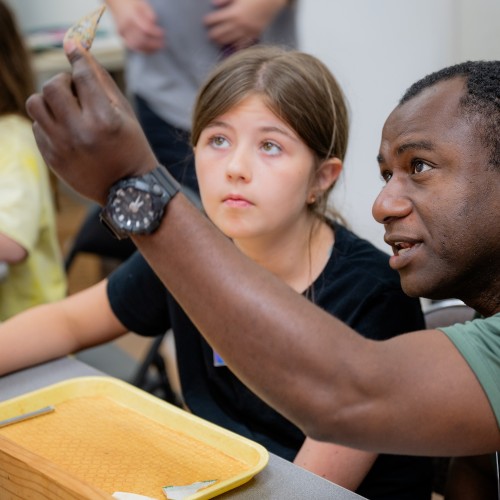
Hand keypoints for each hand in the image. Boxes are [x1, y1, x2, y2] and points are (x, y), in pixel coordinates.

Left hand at [26, 42, 156, 205]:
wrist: (128, 191)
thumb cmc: (131, 147)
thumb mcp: (126, 114)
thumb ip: (102, 82)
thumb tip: (78, 50)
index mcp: (105, 120)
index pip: (82, 76)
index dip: (77, 58)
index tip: (73, 48)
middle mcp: (80, 133)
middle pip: (52, 86)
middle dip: (62, 81)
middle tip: (73, 89)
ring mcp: (63, 147)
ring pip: (36, 104)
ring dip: (48, 100)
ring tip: (65, 108)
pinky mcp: (53, 159)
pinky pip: (37, 126)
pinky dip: (49, 122)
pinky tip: (67, 130)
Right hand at [106, 0, 163, 52]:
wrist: (116, 1)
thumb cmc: (131, 2)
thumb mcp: (142, 4)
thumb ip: (149, 14)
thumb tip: (154, 25)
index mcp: (131, 16)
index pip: (145, 29)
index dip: (155, 33)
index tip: (163, 33)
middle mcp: (125, 26)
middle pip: (141, 40)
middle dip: (154, 44)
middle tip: (163, 44)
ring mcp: (122, 32)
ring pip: (137, 46)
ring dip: (149, 49)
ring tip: (158, 49)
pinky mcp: (122, 36)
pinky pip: (133, 46)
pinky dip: (143, 50)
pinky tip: (151, 51)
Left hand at [204, 0, 287, 49]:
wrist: (273, 0)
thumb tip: (214, 4)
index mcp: (233, 13)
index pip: (216, 19)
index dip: (209, 21)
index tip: (205, 22)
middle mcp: (239, 25)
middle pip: (221, 33)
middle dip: (213, 34)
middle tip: (209, 35)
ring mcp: (247, 31)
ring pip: (231, 40)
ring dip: (222, 41)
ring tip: (217, 42)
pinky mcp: (254, 34)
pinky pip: (244, 44)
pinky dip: (237, 46)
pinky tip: (232, 47)